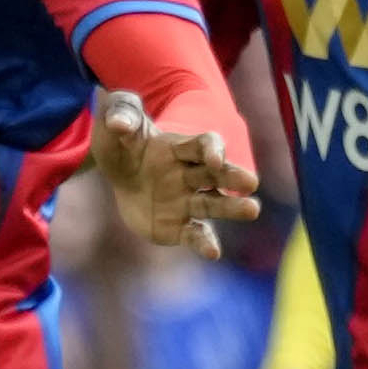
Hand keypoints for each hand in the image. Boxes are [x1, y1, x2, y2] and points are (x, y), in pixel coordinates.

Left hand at [86, 91, 259, 258]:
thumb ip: (120, 116)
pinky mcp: (178, 226)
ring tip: (252, 210)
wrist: (119, 174)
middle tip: (251, 182)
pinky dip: (204, 243)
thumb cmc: (122, 143)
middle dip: (233, 177)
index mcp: (179, 148)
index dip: (211, 150)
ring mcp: (187, 201)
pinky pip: (194, 234)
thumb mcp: (115, 124)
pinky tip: (213, 253)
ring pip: (214, 204)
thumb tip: (119, 123)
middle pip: (217, 174)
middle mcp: (191, 174)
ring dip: (232, 208)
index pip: (203, 145)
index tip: (214, 158)